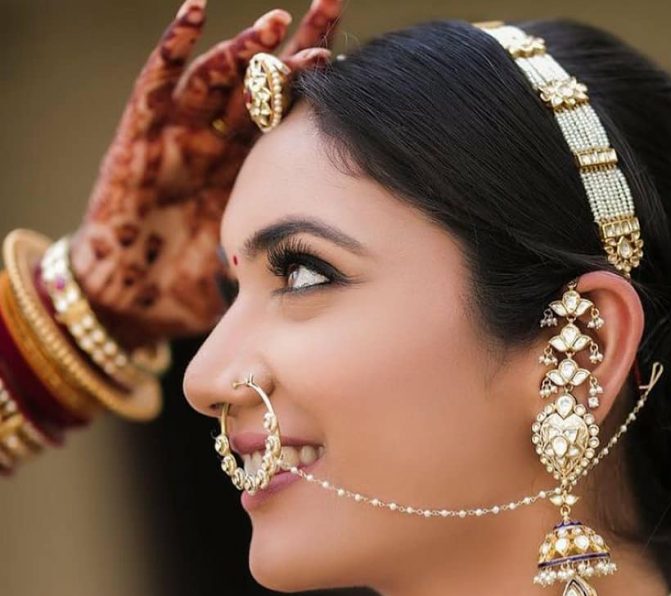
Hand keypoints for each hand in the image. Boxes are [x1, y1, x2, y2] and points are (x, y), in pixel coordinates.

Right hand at [69, 0, 341, 347]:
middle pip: (261, 85)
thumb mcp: (253, 267)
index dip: (318, 86)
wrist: (130, 307)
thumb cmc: (189, 290)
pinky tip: (196, 11)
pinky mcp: (138, 140)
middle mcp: (216, 146)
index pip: (289, 116)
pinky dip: (173, 47)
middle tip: (331, 5)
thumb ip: (289, 255)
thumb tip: (346, 272)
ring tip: (279, 23)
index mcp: (247, 173)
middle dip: (296, 47)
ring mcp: (177, 138)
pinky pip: (156, 85)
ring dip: (246, 48)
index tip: (357, 56)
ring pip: (216, 79)